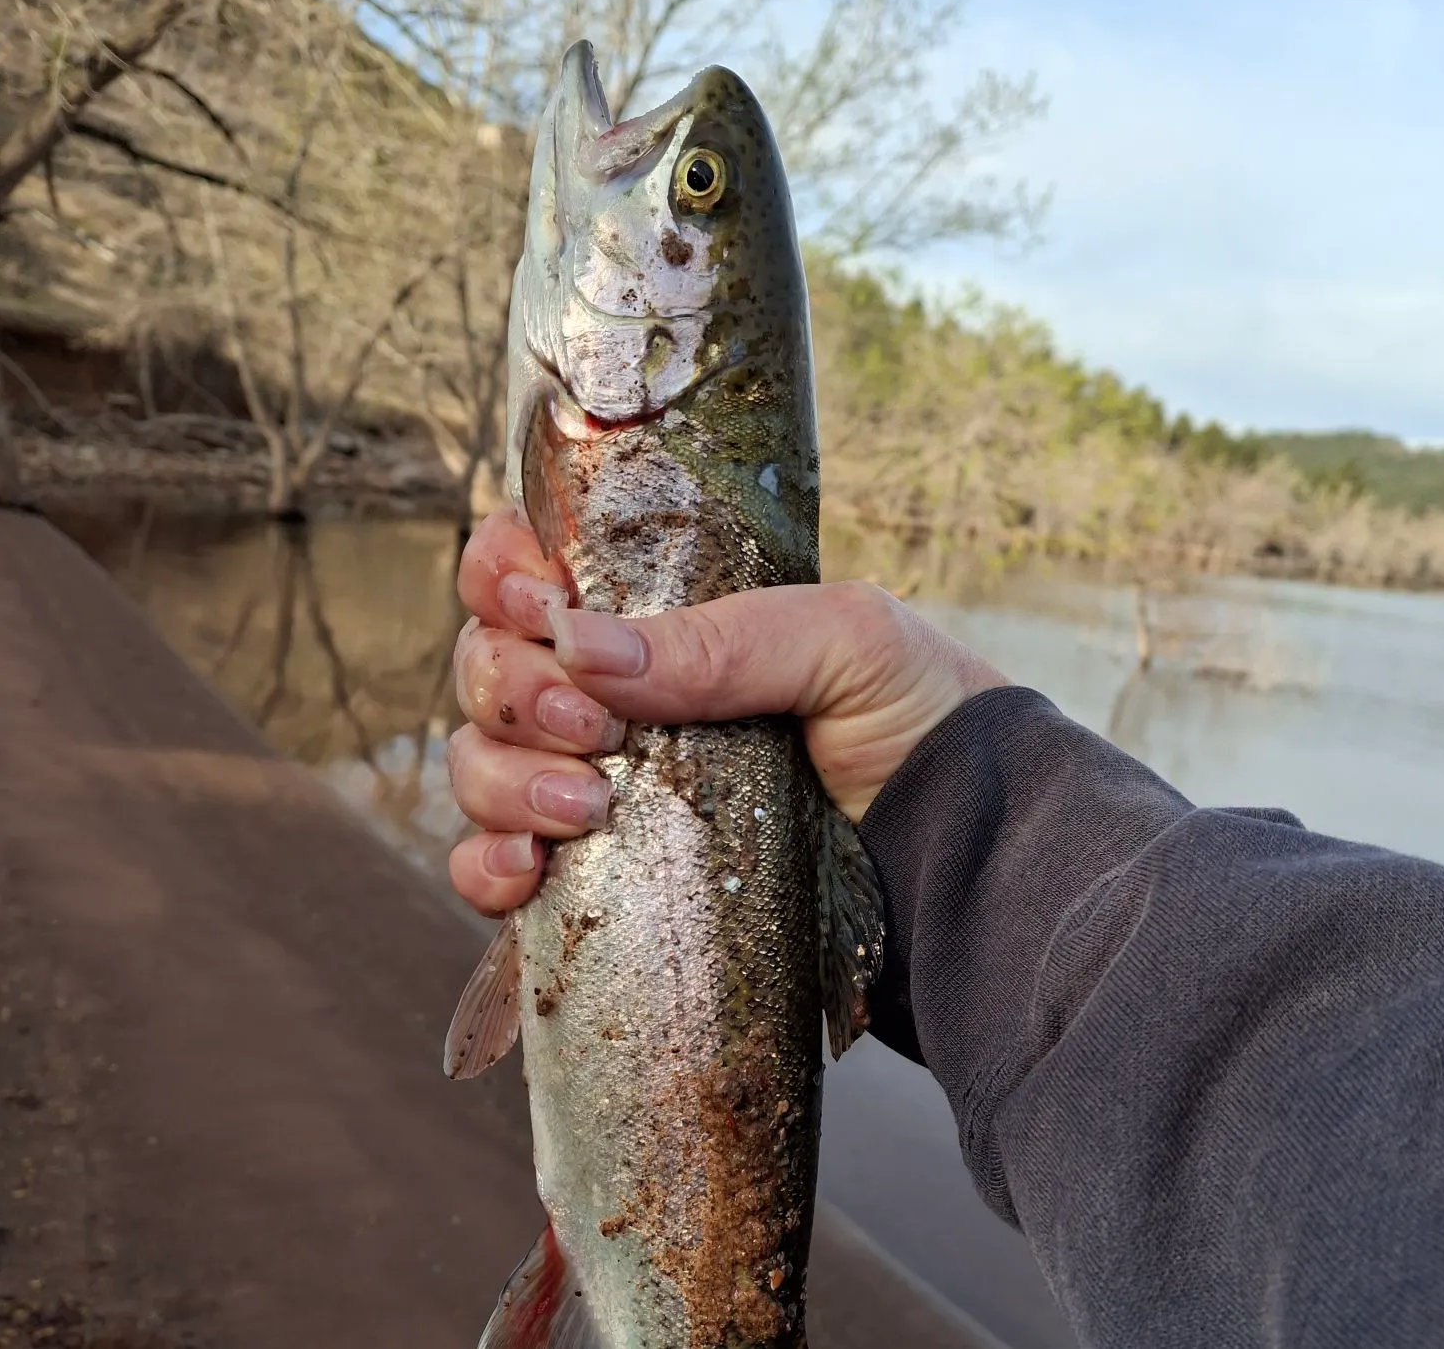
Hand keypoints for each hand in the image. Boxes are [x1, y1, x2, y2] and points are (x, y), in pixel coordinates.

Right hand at [446, 511, 1007, 915]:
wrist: (962, 852)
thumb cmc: (916, 716)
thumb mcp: (843, 641)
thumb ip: (723, 639)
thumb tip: (581, 645)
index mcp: (661, 613)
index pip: (532, 567)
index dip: (503, 574)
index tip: (538, 602)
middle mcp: (615, 693)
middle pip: (491, 668)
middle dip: (516, 690)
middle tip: (594, 730)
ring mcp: (601, 785)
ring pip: (481, 764)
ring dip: (504, 781)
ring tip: (586, 807)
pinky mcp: (602, 876)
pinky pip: (494, 868)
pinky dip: (485, 867)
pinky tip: (528, 873)